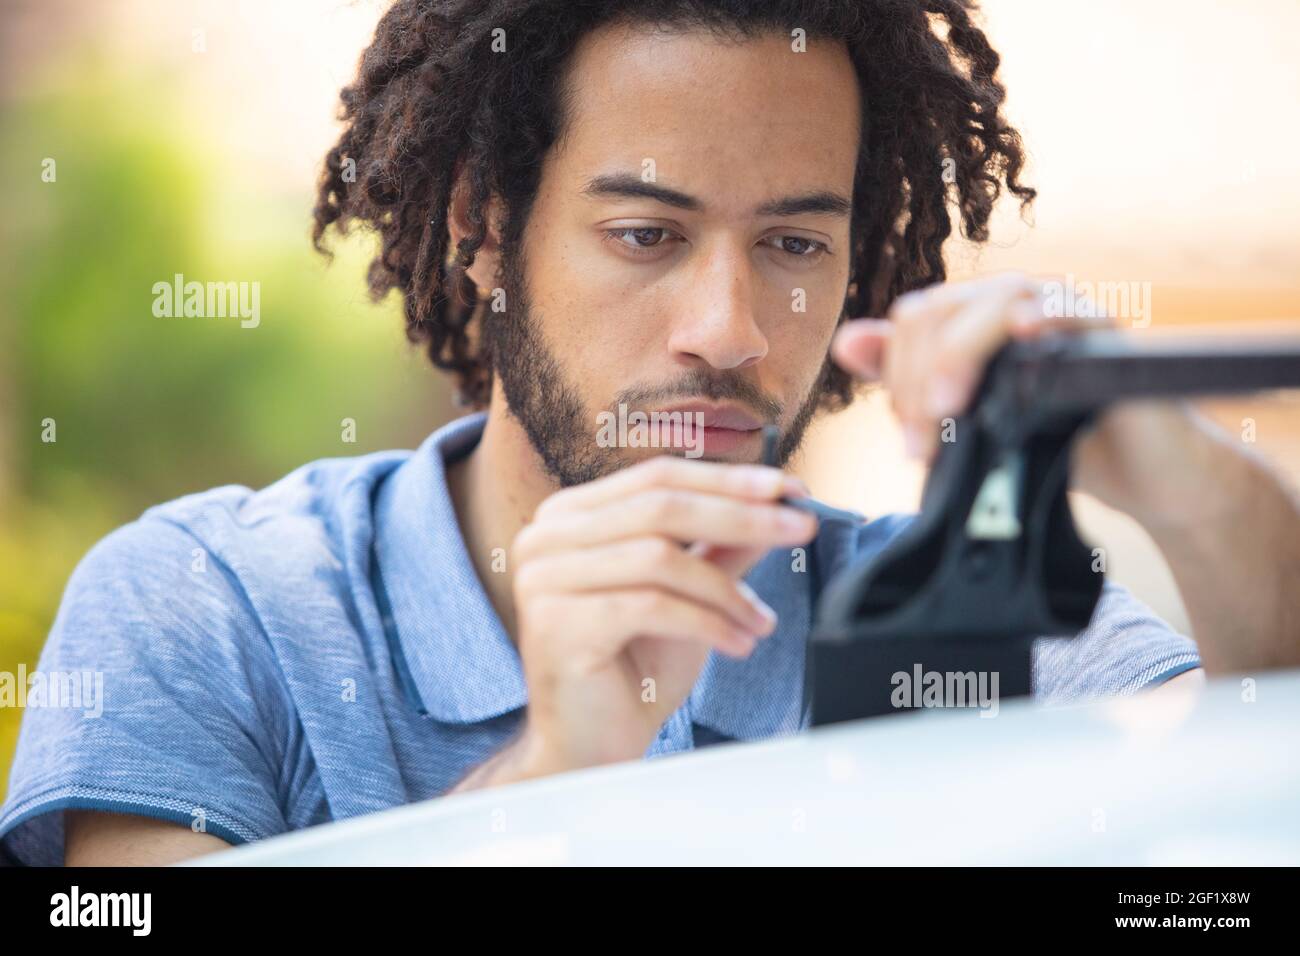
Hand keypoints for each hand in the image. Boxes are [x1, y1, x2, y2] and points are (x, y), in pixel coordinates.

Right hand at [509, 456, 817, 774]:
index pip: (656, 477)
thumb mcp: (689, 596)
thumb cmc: (633, 669)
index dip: (727, 479)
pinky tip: (739, 644)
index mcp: (570, 516)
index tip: (789, 487)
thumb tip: (773, 502)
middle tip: (802, 526)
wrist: (591, 746)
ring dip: (725, 589)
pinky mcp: (556, 624)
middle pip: (659, 506)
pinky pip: (650, 605)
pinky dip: (706, 622)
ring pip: (658, 556)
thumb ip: (720, 547)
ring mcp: (543, 579)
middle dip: (740, 515)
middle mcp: (545, 537)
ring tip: (761, 621)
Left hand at [829, 271, 1192, 522]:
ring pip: (992, 305)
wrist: (1144, 476)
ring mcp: (1063, 311)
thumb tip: (847, 342)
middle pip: (940, 310)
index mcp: (980, 316)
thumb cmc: (1057, 442)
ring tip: (948, 415)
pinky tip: (1025, 335)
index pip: (915, 318)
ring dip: (957, 360)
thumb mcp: (971, 416)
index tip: (908, 437)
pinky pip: (1071, 312)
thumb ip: (910, 379)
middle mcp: (1017, 302)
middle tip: (921, 445)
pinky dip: (1044, 318)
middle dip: (916, 379)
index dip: (896, 375)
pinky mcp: (1109, 335)